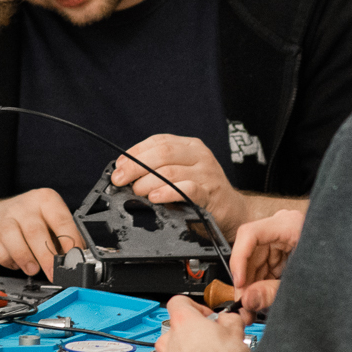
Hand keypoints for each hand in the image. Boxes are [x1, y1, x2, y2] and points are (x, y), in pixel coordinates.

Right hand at [0, 188, 79, 276]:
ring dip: (26, 259)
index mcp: (45, 200)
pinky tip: (17, 261)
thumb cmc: (28, 220)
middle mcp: (24, 207)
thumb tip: (78, 258)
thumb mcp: (50, 220)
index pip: (61, 220)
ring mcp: (5, 220)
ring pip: (14, 240)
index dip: (70, 241)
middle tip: (54, 273)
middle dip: (47, 257)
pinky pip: (1, 253)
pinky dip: (11, 262)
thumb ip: (65, 237)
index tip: (75, 258)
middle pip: (35, 232)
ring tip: (33, 269)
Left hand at [112, 135, 241, 232]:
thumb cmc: (202, 190)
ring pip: (171, 172)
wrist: (232, 210)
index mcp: (191, 146)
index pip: (158, 141)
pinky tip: (155, 197)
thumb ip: (159, 167)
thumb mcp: (183, 171)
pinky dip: (168, 193)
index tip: (119, 165)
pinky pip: (187, 190)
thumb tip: (125, 171)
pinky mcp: (210, 194)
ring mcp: (207, 174)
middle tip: (121, 180)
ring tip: (137, 191)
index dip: (135, 152)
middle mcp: (200, 156)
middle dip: (136, 166)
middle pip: (162, 154)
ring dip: (147, 182)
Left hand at [155, 296, 250, 351]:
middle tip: (213, 339)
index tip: (208, 316)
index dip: (195, 306)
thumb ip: (231, 319)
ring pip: (176, 350)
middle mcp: (169, 339)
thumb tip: (229, 319)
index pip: (179, 301)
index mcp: (183, 321)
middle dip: (195, 332)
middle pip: (178, 328)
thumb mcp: (237, 333)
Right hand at [229, 206, 304, 319]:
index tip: (239, 283)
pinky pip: (268, 264)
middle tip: (244, 304)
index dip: (239, 260)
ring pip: (257, 260)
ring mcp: (285, 237)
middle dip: (246, 280)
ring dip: (253, 284)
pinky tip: (263, 298)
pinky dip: (263, 281)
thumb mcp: (302, 280)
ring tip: (253, 307)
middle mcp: (284, 226)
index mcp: (290, 224)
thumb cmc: (339, 264)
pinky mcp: (287, 249)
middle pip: (251, 250)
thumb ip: (272, 291)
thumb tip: (248, 300)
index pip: (250, 234)